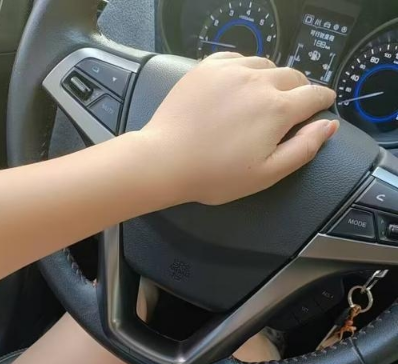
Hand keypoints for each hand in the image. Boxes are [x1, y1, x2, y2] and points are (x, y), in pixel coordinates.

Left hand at [140, 53, 338, 205]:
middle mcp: (259, 81)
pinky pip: (237, 59)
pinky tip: (238, 86)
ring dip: (272, 79)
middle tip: (291, 108)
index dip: (323, 101)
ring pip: (266, 65)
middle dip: (299, 90)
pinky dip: (246, 70)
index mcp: (278, 108)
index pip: (314, 95)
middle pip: (293, 76)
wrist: (165, 160)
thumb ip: (304, 148)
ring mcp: (231, 70)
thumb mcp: (267, 173)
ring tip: (263, 98)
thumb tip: (329, 124)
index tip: (323, 106)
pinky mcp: (207, 67)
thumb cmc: (216, 175)